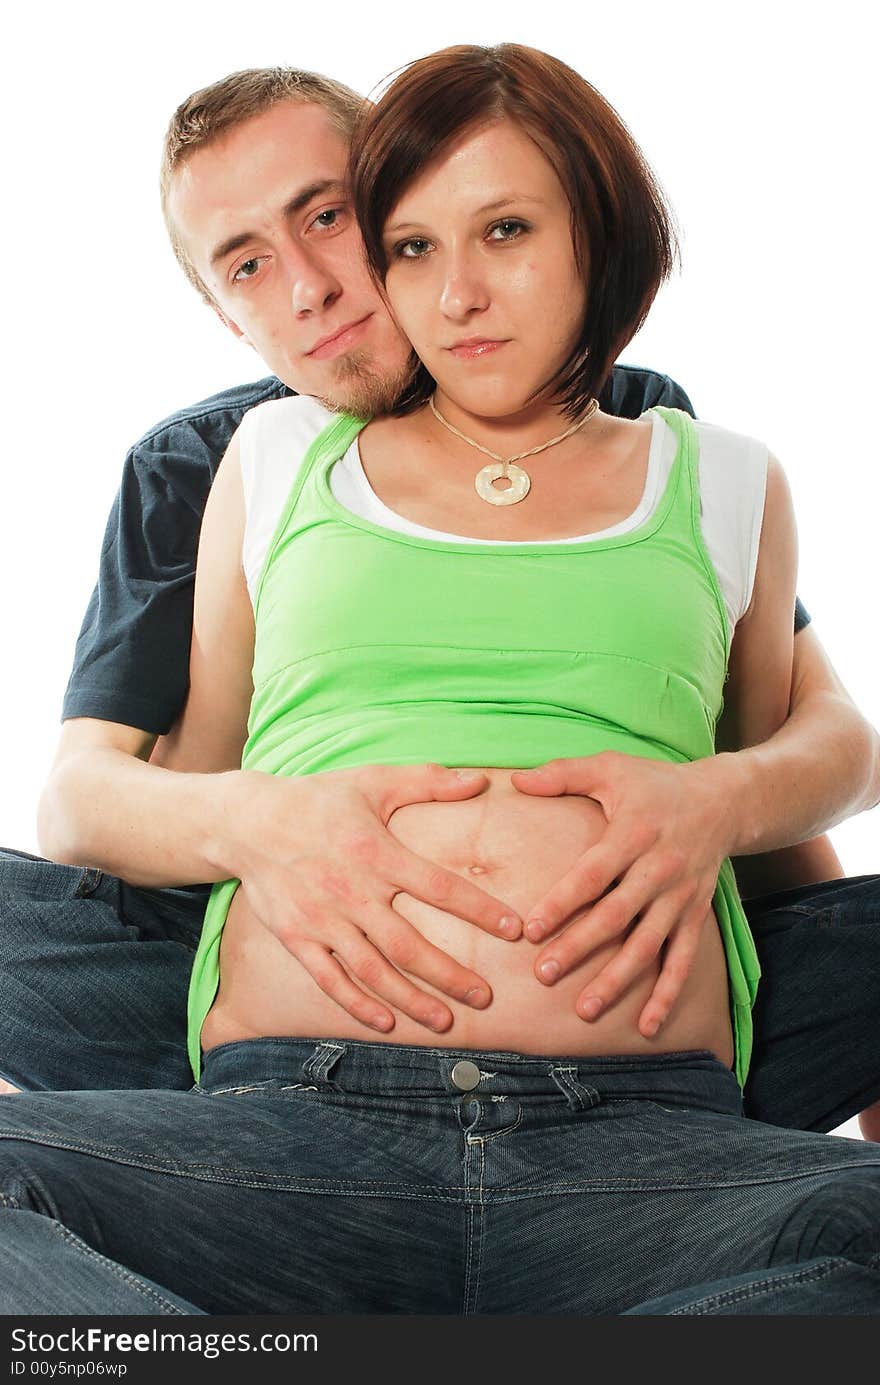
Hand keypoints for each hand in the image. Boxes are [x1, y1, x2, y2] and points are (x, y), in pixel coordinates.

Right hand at [223, 763, 521, 1034]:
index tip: (514, 929)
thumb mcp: (374, 781)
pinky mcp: (297, 938)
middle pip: (409, 944)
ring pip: (373, 970)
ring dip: (411, 999)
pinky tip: (387, 1022)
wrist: (249, 821)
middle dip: (450, 975)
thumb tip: (481, 780)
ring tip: (446, 1021)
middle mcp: (352, 892)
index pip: (440, 887)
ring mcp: (323, 920)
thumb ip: (429, 782)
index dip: (479, 910)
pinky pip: (330, 979)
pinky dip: (358, 1004)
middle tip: (486, 997)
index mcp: (377, 853)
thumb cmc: (320, 799)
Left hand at [510, 752, 737, 1035]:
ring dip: (617, 979)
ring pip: (647, 945)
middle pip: (616, 916)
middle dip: (579, 947)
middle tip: (542, 974)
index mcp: (634, 833)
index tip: (531, 929)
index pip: (593, 874)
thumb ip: (563, 773)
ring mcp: (680, 896)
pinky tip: (646, 1025)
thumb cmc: (655, 783)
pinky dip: (667, 994)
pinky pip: (683, 959)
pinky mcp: (696, 915)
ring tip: (585, 1009)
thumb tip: (515, 780)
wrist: (724, 800)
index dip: (563, 902)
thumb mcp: (612, 766)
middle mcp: (659, 869)